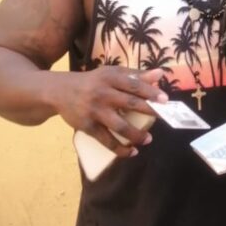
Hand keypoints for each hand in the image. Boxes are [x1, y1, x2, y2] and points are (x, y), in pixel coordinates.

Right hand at [52, 67, 167, 156]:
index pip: (134, 85)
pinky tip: (132, 152)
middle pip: (129, 103)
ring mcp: (94, 111)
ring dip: (136, 135)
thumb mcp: (111, 74)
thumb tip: (160, 73)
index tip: (166, 100)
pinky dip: (120, 148)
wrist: (59, 91)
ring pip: (119, 126)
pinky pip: (106, 140)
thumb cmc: (93, 81)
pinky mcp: (87, 126)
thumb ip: (136, 75)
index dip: (150, 92)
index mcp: (110, 77)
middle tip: (165, 118)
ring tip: (149, 140)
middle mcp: (102, 93)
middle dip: (149, 111)